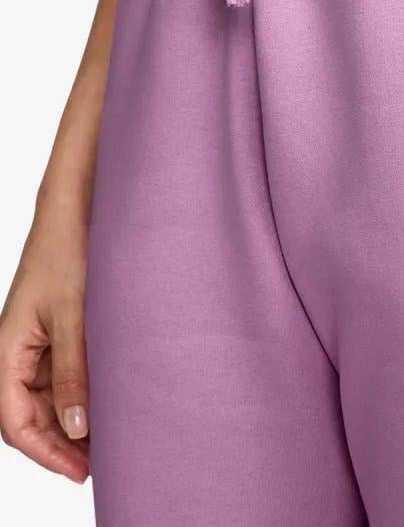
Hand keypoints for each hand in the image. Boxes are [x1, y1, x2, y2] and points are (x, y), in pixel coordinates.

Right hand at [0, 214, 89, 482]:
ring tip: (114, 435)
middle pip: (32, 415)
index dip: (47, 452)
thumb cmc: (67, 252)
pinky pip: (67, 371)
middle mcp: (19, 351)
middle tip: (104, 459)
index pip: (16, 421)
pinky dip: (85, 390)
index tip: (82, 471)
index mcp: (7, 351)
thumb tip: (77, 428)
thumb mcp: (74, 315)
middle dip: (63, 442)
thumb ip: (74, 371)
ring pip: (51, 396)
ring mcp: (40, 341)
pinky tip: (113, 399)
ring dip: (76, 418)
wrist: (78, 210)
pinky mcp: (61, 329)